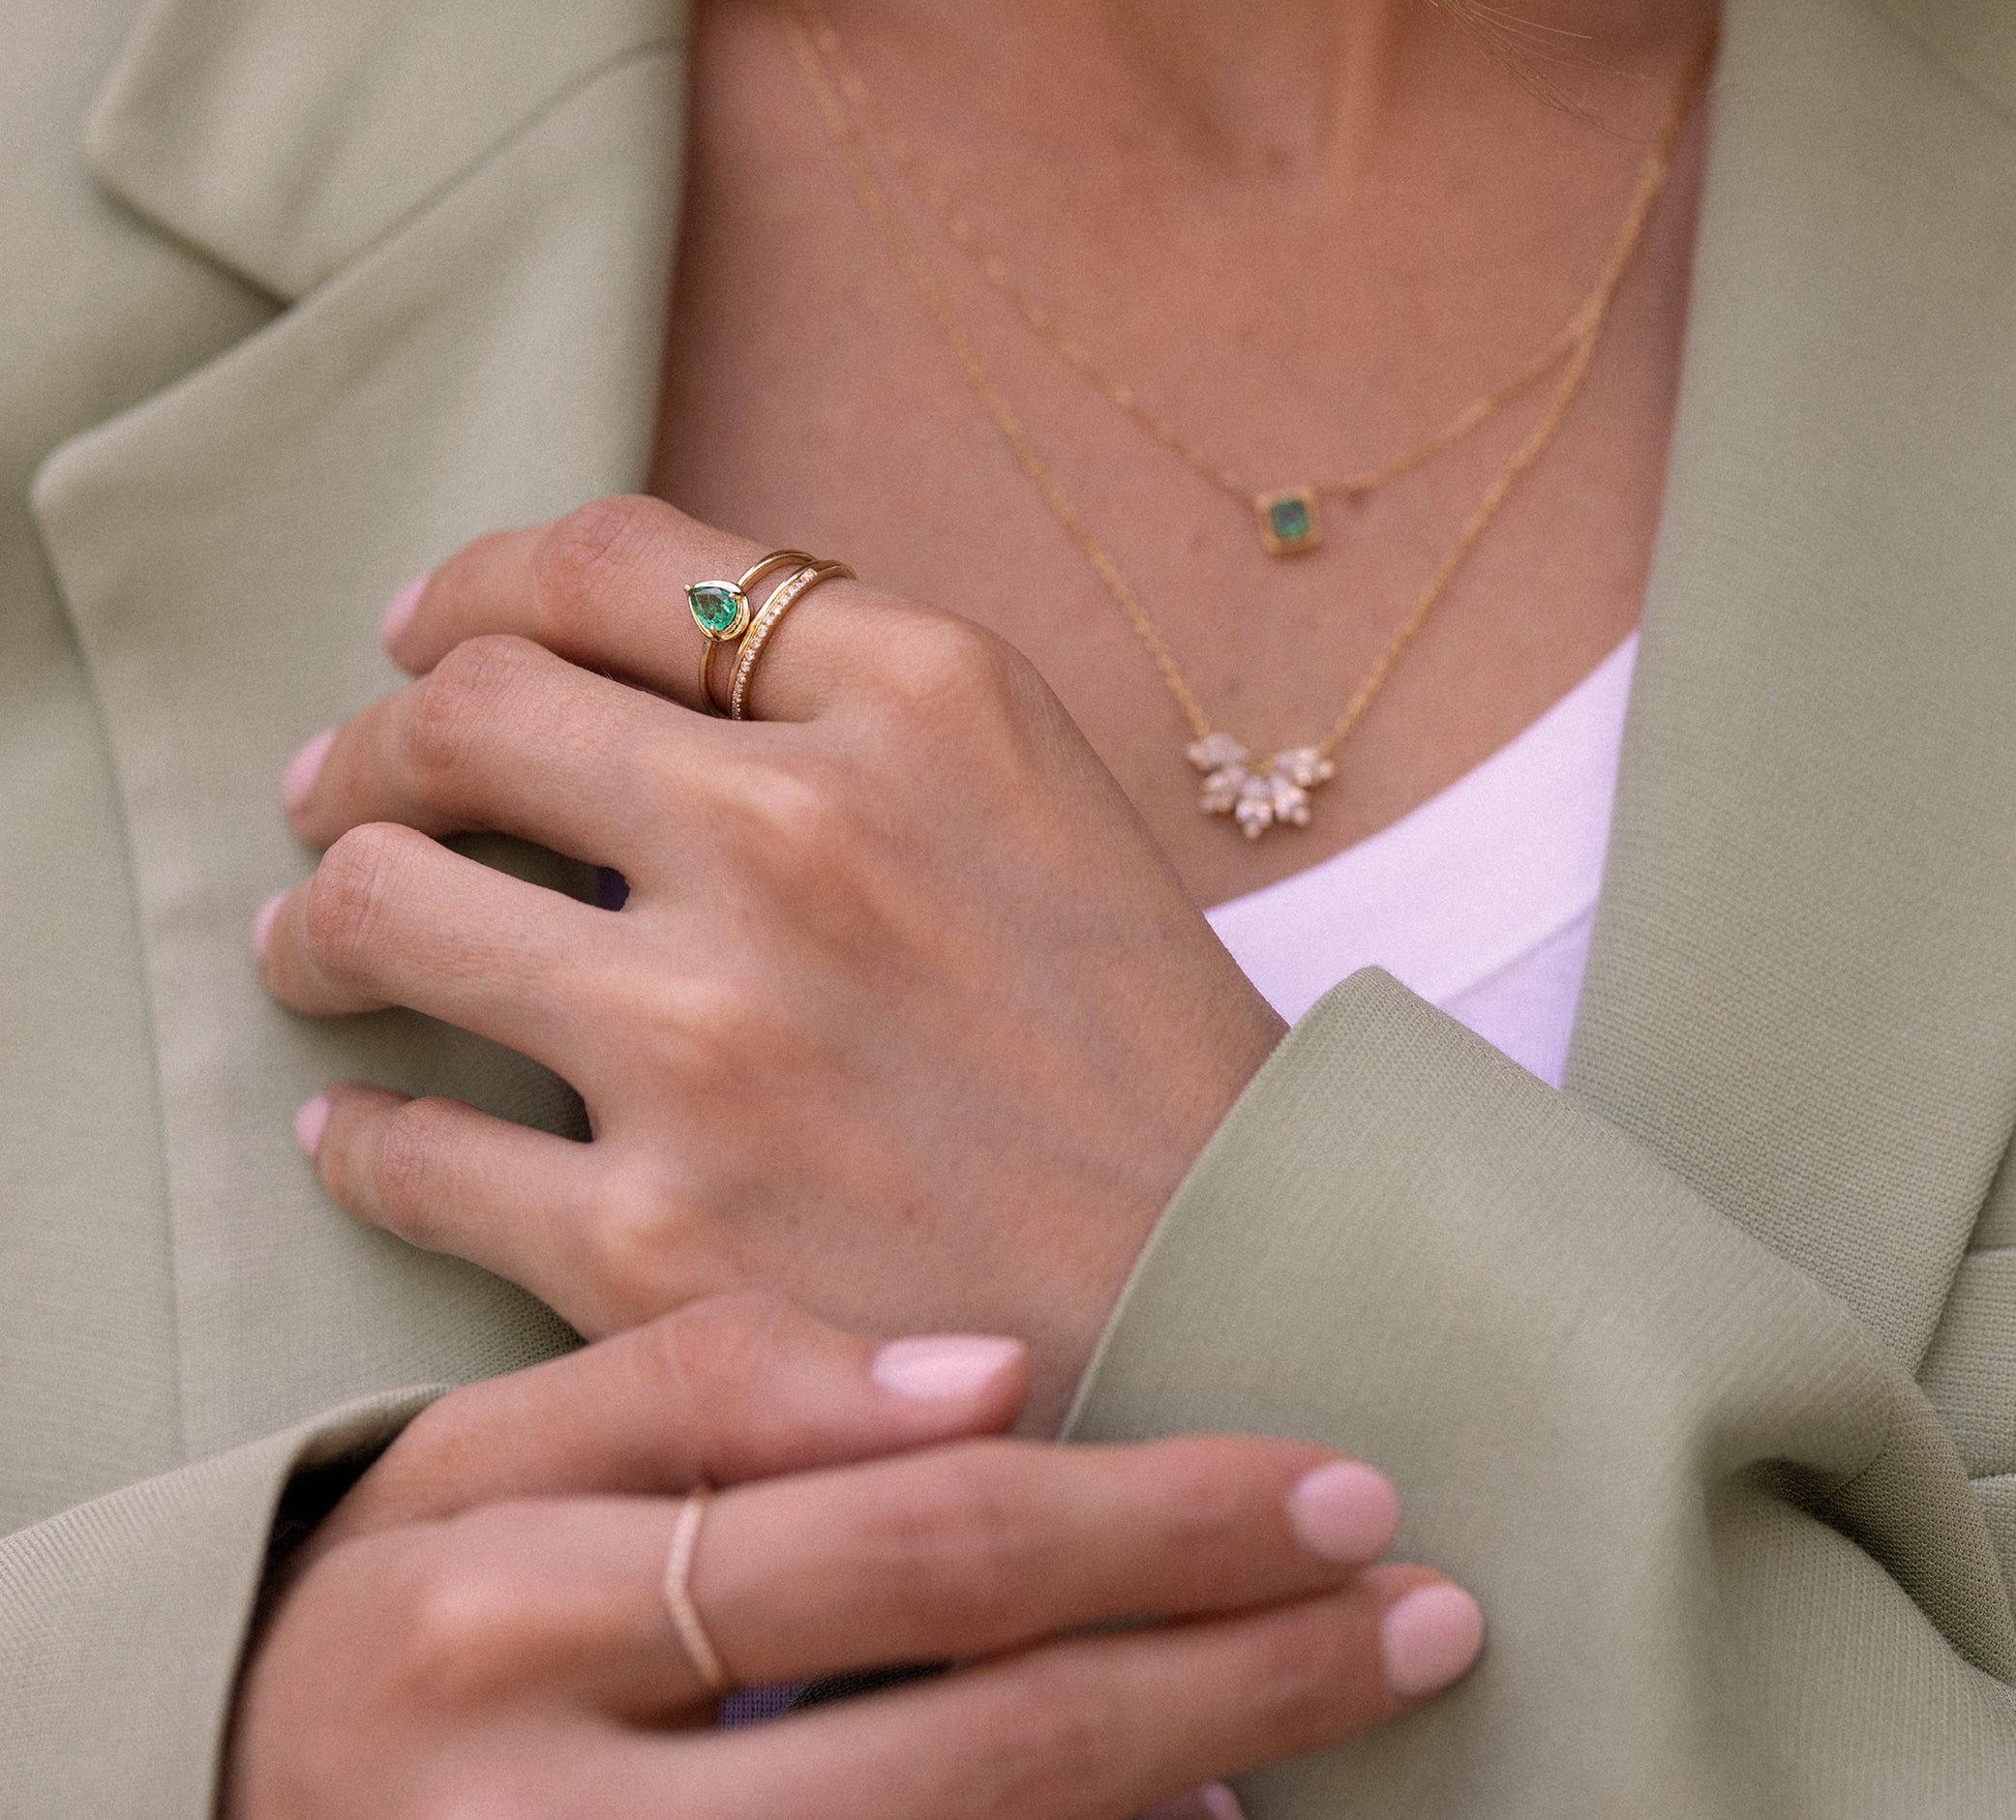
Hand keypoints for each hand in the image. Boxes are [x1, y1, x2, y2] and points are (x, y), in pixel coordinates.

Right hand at [225, 1292, 1482, 1818]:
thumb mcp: (484, 1450)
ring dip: (1200, 1805)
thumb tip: (984, 1374)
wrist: (232, 1813)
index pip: (906, 1549)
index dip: (1151, 1518)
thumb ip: (707, 1384)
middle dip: (1237, 1679)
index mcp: (520, 1606)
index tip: (1337, 1486)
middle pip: (984, 1752)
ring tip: (1363, 1713)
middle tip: (1426, 1612)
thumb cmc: (398, 1606)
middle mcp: (567, 1819)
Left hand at [257, 496, 1284, 1424]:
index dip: (474, 584)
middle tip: (340, 793)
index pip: (608, 562)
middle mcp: (806, 836)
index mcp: (922, 701)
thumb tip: (605, 668)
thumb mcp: (1041, 793)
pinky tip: (366, 1127)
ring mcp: (721, 1040)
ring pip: (387, 906)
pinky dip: (362, 1134)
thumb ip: (850, 696)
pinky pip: (412, 1154)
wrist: (1238, 1306)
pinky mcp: (662, 1243)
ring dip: (321, 920)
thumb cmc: (1138, 1050)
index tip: (423, 634)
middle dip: (369, 746)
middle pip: (463, 710)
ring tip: (324, 945)